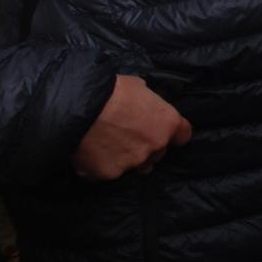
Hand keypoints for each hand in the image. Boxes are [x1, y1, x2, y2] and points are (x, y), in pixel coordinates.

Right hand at [73, 75, 191, 179]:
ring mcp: (133, 163)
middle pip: (158, 152)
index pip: (183, 136)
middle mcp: (155, 146)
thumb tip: (143, 103)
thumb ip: (147, 102)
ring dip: (126, 159)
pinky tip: (89, 152)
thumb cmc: (111, 91)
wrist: (79, 108)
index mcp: (167, 123)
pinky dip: (100, 165)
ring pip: (135, 165)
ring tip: (107, 145)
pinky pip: (107, 171)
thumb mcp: (137, 87)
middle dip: (146, 146)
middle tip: (127, 136)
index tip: (162, 131)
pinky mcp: (109, 174)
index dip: (173, 134)